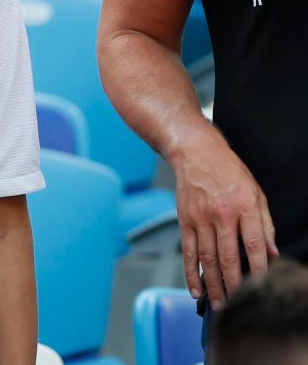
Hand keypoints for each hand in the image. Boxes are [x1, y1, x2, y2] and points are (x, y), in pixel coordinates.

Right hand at [173, 133, 277, 309]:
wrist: (194, 152)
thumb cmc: (228, 171)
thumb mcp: (256, 192)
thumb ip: (265, 224)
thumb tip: (272, 253)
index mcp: (244, 206)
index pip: (254, 244)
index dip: (259, 269)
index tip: (261, 287)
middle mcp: (221, 214)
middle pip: (228, 257)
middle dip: (234, 285)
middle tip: (238, 305)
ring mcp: (200, 218)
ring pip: (207, 259)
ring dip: (214, 285)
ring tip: (219, 304)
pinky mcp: (185, 220)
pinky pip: (188, 251)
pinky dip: (191, 272)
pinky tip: (196, 288)